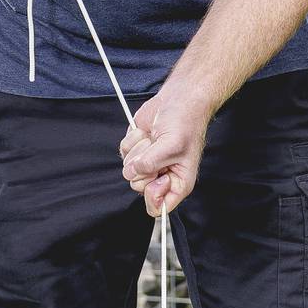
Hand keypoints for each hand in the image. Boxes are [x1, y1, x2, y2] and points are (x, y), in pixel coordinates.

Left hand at [120, 86, 208, 217]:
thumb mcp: (172, 146)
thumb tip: (133, 172)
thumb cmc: (184, 122)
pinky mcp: (137, 151)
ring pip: (128, 170)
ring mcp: (147, 164)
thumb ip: (151, 164)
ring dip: (138, 150)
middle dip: (144, 166)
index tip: (156, 178)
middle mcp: (162, 176)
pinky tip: (146, 133)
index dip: (153, 195)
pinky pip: (123, 154)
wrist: (178, 100)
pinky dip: (132, 141)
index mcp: (178, 182)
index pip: (159, 207)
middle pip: (139, 187)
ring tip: (154, 138)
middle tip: (156, 150)